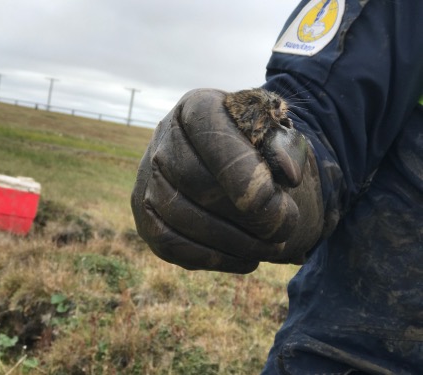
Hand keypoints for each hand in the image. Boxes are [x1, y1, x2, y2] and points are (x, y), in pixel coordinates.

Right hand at [131, 89, 324, 272]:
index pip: (211, 138)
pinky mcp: (146, 217)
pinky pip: (171, 244)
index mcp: (196, 108)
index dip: (242, 173)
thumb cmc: (253, 146)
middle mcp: (162, 141)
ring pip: (181, 217)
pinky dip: (213, 258)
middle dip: (244, 214)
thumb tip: (288, 173)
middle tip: (283, 230)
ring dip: (233, 241)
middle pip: (194, 181)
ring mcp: (148, 180)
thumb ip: (284, 145)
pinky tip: (247, 259)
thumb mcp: (275, 134)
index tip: (276, 202)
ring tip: (272, 247)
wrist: (227, 162)